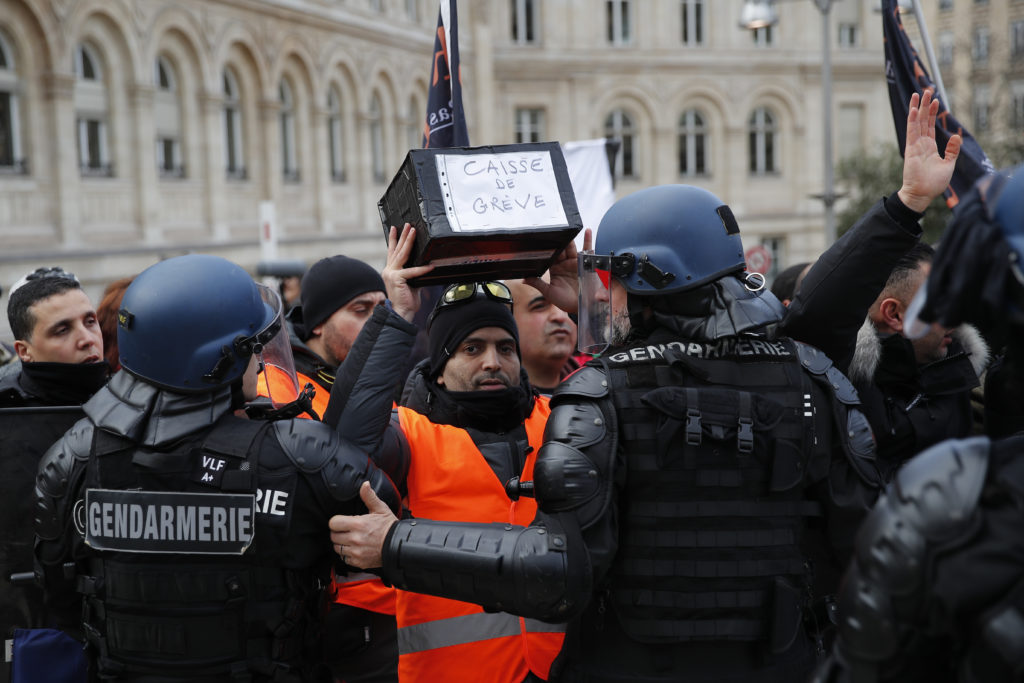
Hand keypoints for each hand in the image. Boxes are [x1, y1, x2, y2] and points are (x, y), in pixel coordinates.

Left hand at [329, 482, 397, 569]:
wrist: (398, 546)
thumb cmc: (389, 527)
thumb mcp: (381, 509)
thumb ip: (369, 496)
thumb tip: (364, 484)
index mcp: (358, 524)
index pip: (333, 523)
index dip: (337, 522)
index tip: (342, 522)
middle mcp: (355, 539)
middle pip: (333, 536)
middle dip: (338, 532)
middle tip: (347, 531)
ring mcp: (356, 552)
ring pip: (337, 548)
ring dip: (341, 544)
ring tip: (351, 540)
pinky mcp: (358, 562)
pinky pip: (344, 559)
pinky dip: (348, 555)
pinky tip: (355, 549)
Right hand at [382, 224, 433, 321]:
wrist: (401, 313)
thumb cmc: (406, 301)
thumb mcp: (412, 283)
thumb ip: (415, 274)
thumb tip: (424, 266)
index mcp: (391, 271)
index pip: (392, 252)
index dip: (393, 239)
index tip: (395, 228)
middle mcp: (388, 270)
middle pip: (397, 249)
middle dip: (403, 236)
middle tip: (408, 225)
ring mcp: (391, 274)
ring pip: (402, 254)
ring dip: (408, 241)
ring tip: (413, 232)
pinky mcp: (397, 279)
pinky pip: (412, 271)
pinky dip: (422, 269)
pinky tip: (430, 265)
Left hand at [523, 228, 592, 313]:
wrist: (580, 307)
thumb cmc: (564, 301)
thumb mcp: (548, 293)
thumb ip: (537, 284)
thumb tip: (523, 279)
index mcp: (554, 268)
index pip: (550, 255)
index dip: (547, 247)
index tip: (543, 237)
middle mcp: (564, 263)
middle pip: (561, 249)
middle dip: (559, 240)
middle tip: (556, 229)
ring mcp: (575, 262)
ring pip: (572, 248)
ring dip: (570, 239)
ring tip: (569, 229)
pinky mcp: (585, 263)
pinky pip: (587, 251)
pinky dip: (588, 240)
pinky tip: (588, 230)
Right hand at [897, 89, 961, 212]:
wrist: (923, 194)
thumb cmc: (934, 183)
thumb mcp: (949, 164)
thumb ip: (952, 150)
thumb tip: (956, 136)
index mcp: (930, 147)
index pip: (930, 126)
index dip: (932, 113)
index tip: (936, 101)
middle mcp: (921, 144)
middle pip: (923, 120)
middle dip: (925, 105)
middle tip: (927, 90)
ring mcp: (915, 145)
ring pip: (916, 122)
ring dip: (918, 107)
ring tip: (920, 93)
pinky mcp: (911, 149)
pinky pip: (912, 131)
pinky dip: (913, 120)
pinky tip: (915, 109)